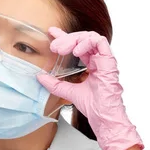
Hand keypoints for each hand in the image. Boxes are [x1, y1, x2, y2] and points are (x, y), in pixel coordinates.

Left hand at [37, 28, 142, 149]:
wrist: (102, 116)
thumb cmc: (93, 106)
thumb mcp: (67, 92)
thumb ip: (55, 84)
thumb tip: (39, 77)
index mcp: (91, 64)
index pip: (77, 45)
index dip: (64, 36)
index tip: (51, 32)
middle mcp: (98, 59)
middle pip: (83, 38)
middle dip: (66, 38)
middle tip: (53, 46)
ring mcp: (104, 59)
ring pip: (90, 37)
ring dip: (74, 39)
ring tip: (61, 49)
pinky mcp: (109, 61)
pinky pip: (99, 42)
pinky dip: (86, 43)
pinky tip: (76, 51)